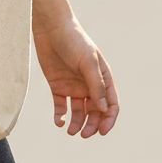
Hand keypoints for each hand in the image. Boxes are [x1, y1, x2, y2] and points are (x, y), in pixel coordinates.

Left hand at [32, 17, 118, 137]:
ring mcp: (74, 86)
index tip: (102, 131)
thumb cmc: (73, 41)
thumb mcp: (87, 62)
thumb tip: (105, 110)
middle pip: (95, 112)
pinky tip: (59, 121)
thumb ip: (96, 85)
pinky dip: (61, 116)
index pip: (111, 105)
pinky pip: (61, 107)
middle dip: (92, 125)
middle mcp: (89, 85)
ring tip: (71, 132)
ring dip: (77, 124)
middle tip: (84, 134)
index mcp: (102, 78)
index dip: (109, 120)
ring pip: (79, 112)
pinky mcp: (58, 86)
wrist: (50, 28)